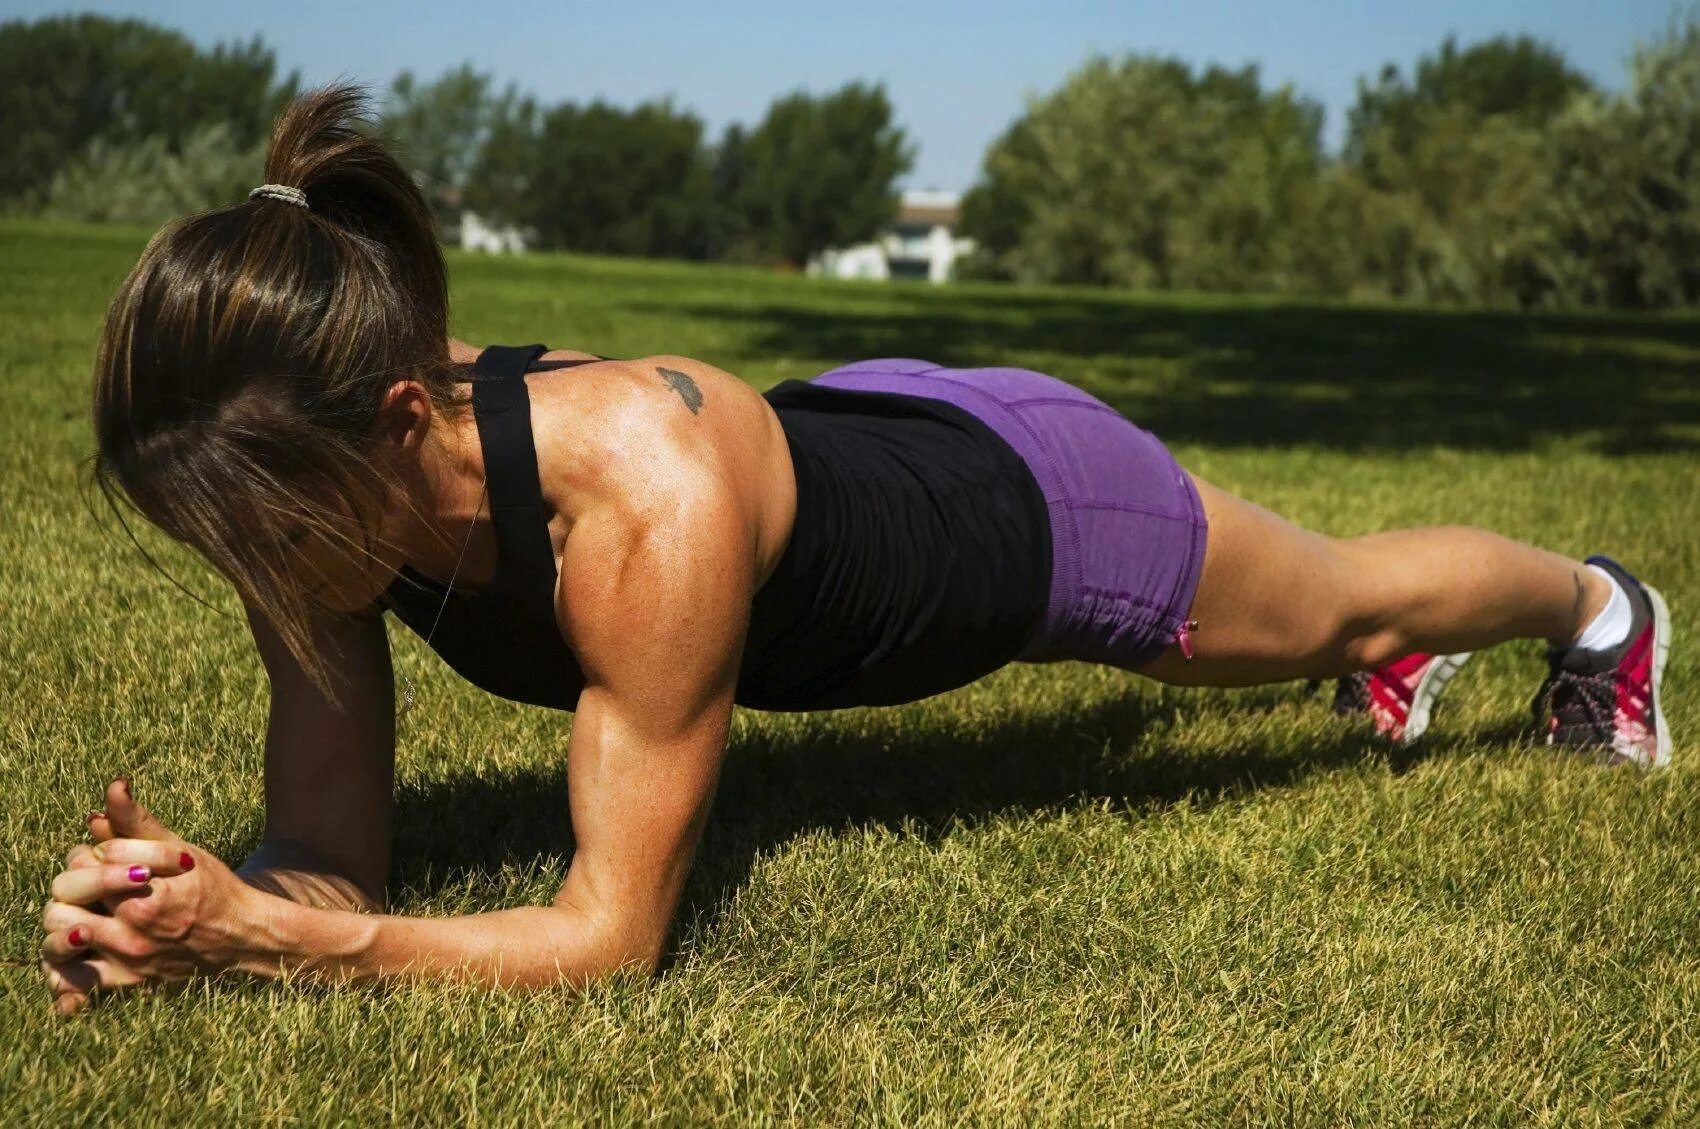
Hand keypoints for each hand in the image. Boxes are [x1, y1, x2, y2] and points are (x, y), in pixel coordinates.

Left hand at [39, 779, 265, 1015]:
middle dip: (75, 880)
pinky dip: (62, 971)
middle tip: (92, 879)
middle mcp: (131, 926)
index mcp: (144, 888)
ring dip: (64, 917)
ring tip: (82, 909)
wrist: (240, 936)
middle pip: (65, 894)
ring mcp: (126, 957)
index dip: (95, 850)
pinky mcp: (126, 981)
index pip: (90, 858)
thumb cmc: (212, 887)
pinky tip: (75, 949)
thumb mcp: (180, 849)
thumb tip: (113, 787)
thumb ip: (138, 822)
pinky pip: (74, 983)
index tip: (111, 854)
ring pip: (58, 935)